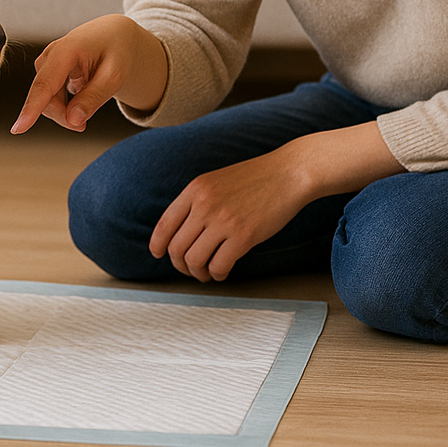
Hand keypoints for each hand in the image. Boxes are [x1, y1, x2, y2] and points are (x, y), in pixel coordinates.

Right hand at [11, 15, 166, 133]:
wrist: (115, 36)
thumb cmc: (117, 51)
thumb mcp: (115, 76)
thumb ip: (94, 98)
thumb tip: (73, 120)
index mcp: (67, 50)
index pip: (45, 84)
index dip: (32, 108)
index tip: (19, 128)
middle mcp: (51, 54)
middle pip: (45, 97)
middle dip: (62, 116)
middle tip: (83, 126)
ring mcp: (47, 62)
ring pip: (45, 99)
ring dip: (63, 111)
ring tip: (87, 108)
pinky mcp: (48, 70)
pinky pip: (48, 96)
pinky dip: (63, 105)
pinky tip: (79, 99)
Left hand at [149, 144, 311, 281]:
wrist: (289, 172)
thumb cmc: (257, 178)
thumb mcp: (217, 181)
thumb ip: (198, 201)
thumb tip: (183, 231)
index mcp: (195, 189)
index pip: (165, 224)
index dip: (158, 245)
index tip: (159, 254)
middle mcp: (204, 204)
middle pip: (176, 248)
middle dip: (180, 265)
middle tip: (191, 269)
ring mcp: (223, 220)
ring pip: (194, 260)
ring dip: (198, 273)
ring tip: (207, 272)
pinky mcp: (243, 236)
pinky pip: (218, 266)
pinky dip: (217, 274)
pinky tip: (222, 271)